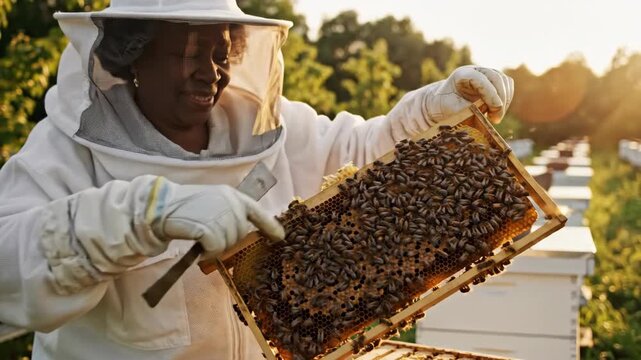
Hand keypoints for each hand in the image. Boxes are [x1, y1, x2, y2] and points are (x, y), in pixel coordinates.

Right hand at [150, 179, 284, 255]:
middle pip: (241, 233)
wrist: (162, 206)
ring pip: (229, 243)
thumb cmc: (186, 207)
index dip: (270, 226)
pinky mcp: (210, 228)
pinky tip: (199, 247)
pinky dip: (208, 253)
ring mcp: (222, 215)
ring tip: (200, 238)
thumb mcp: (213, 203)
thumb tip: (243, 232)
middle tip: (208, 237)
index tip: (281, 237)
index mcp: (233, 195)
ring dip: (216, 247)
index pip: (257, 212)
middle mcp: (231, 203)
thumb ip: (230, 213)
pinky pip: (216, 249)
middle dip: (227, 240)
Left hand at [424, 65, 513, 123]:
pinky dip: (506, 99)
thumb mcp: (451, 109)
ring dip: (505, 100)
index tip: (494, 110)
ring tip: (495, 117)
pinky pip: (507, 87)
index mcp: (462, 74)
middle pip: (496, 78)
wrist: (443, 101)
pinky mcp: (494, 80)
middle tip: (496, 119)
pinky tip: (497, 112)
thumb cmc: (445, 106)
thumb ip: (468, 110)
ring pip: (505, 82)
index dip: (490, 93)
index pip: (480, 79)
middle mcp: (476, 70)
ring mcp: (486, 74)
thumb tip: (486, 115)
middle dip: (500, 99)